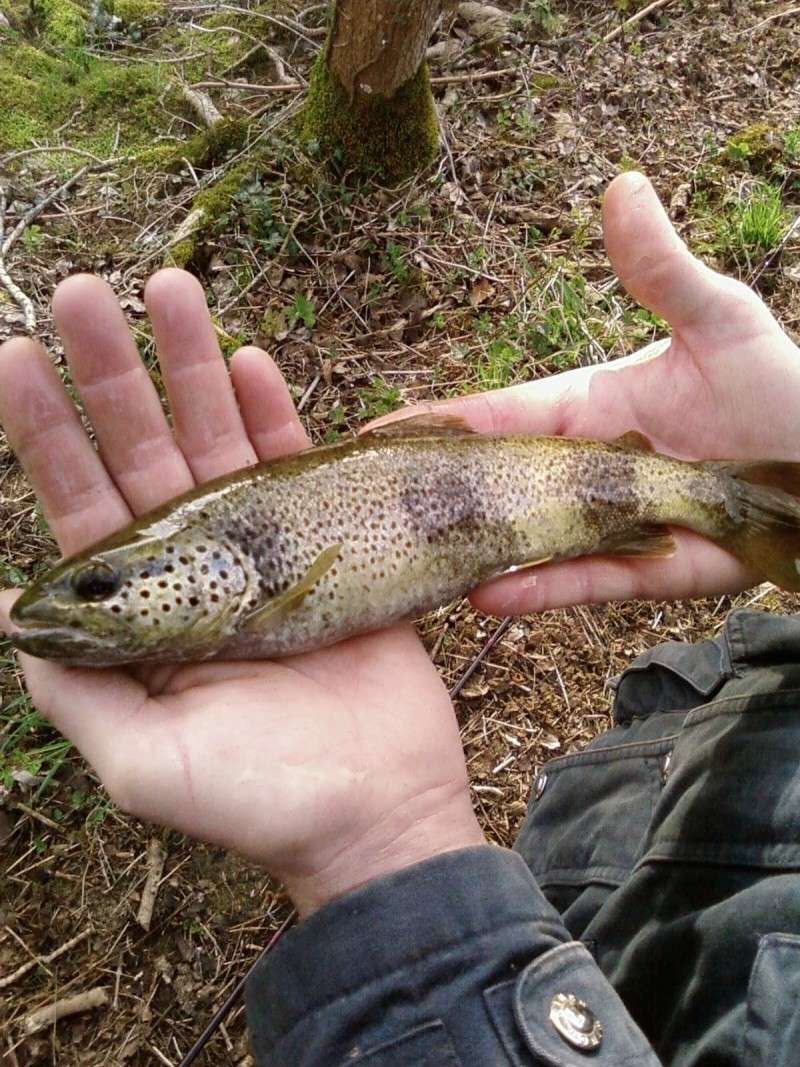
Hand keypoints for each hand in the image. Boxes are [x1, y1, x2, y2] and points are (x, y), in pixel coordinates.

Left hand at [0, 271, 484, 915]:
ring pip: (217, 441)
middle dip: (112, 373)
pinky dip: (273, 412)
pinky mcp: (329, 542)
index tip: (18, 356)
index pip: (81, 506)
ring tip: (170, 287)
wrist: (376, 809)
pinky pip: (296, 464)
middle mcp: (193, 568)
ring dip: (190, 367)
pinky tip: (248, 358)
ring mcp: (262, 549)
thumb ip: (76, 690)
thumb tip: (9, 612)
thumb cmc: (257, 799)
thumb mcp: (141, 761)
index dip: (46, 432)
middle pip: (143, 452)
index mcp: (141, 612)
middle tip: (85, 291)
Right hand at [376, 172, 799, 615]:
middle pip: (496, 485)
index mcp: (585, 410)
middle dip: (434, 496)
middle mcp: (584, 474)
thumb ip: (660, 270)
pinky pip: (580, 582)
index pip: (494, 417)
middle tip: (364, 509)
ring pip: (525, 543)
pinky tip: (484, 596)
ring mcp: (609, 527)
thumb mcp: (719, 319)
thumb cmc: (780, 388)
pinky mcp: (644, 572)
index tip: (373, 434)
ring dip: (470, 553)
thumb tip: (622, 186)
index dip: (435, 425)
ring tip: (407, 563)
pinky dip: (536, 589)